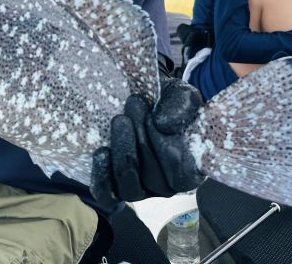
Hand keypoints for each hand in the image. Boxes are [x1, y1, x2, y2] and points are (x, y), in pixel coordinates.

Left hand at [90, 78, 204, 207]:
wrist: (138, 102)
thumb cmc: (165, 102)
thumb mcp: (179, 94)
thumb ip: (181, 105)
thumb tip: (164, 124)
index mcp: (189, 170)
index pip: (182, 177)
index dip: (168, 150)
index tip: (155, 117)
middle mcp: (165, 186)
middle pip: (154, 180)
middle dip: (143, 142)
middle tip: (134, 104)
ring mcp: (140, 190)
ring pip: (131, 188)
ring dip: (124, 154)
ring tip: (119, 120)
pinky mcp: (114, 189)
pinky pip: (107, 196)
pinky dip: (102, 178)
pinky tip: (101, 151)